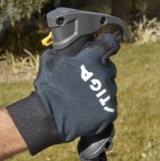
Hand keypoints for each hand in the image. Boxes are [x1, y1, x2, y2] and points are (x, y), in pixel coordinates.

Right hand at [7, 34, 119, 154]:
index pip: (109, 43)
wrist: (50, 116)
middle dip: (100, 72)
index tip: (104, 48)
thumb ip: (62, 53)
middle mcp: (104, 74)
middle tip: (85, 81)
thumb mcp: (51, 62)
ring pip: (110, 89)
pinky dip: (101, 108)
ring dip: (101, 91)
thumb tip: (62, 50)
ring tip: (84, 99)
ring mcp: (109, 94)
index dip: (106, 45)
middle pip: (109, 69)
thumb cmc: (49, 88)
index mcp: (92, 59)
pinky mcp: (110, 111)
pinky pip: (109, 106)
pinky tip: (88, 110)